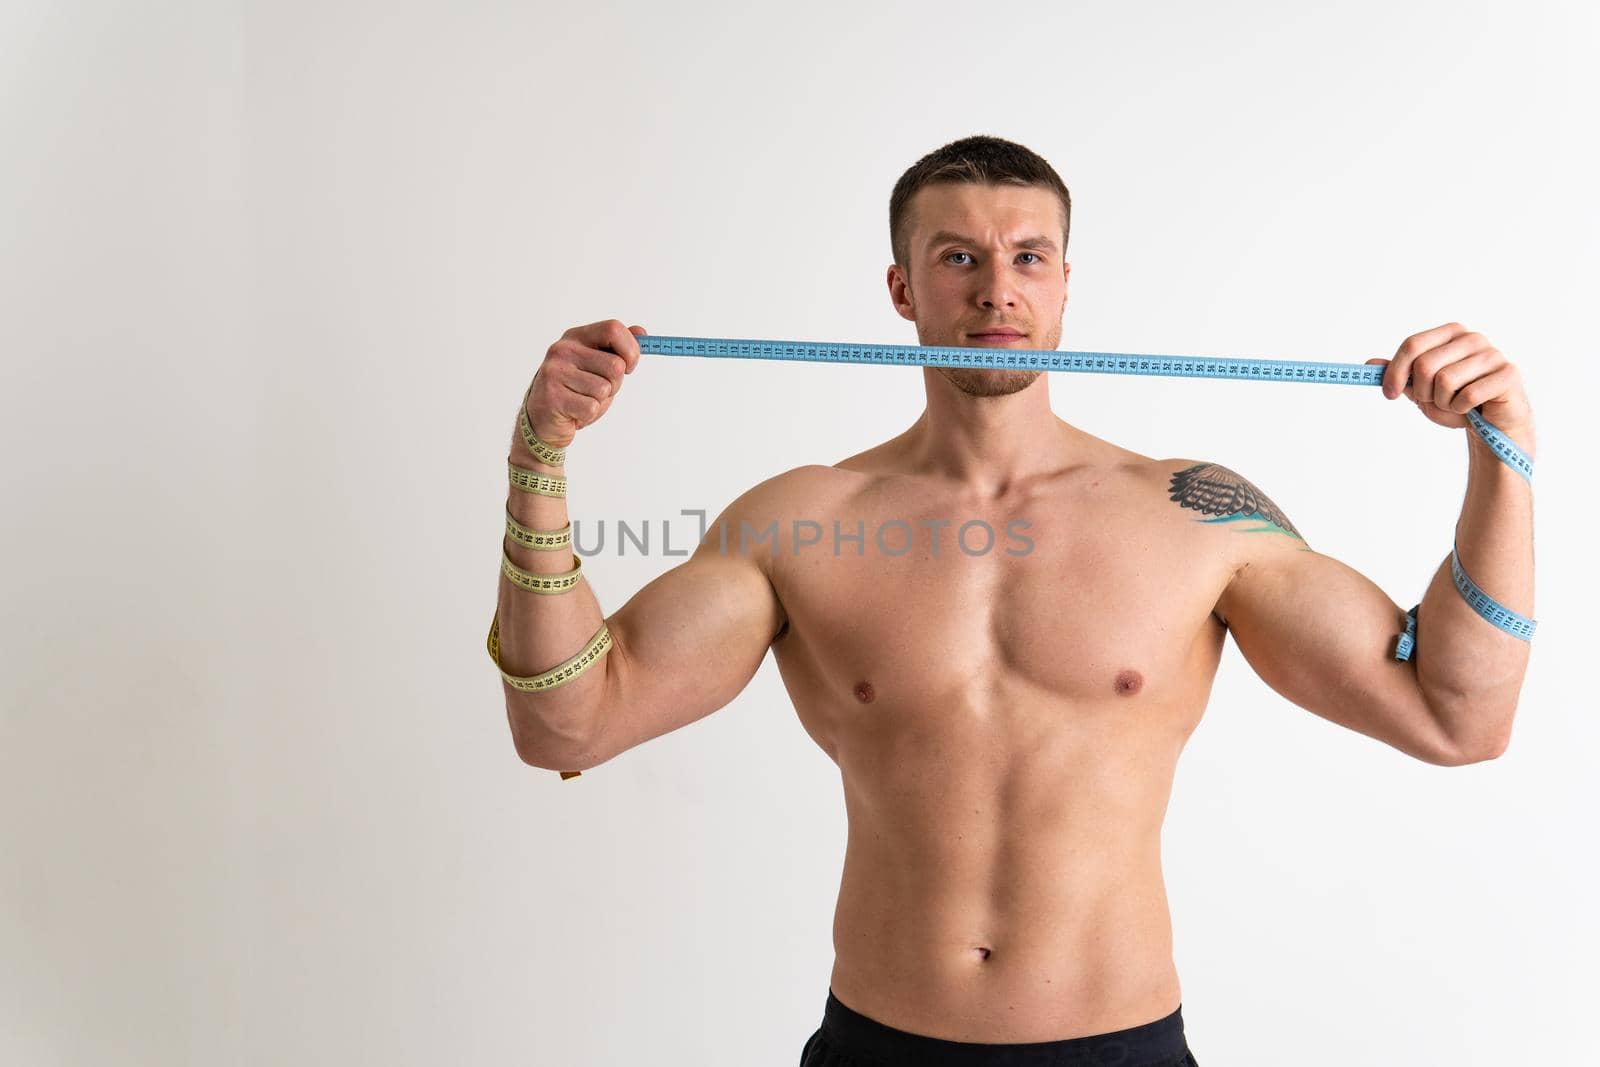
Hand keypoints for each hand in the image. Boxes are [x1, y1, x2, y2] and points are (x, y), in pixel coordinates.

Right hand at [519, 319, 646, 451]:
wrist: (543, 419)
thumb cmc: (575, 391)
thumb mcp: (597, 365)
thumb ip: (616, 348)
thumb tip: (641, 332)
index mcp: (576, 337)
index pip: (613, 329)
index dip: (631, 350)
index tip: (629, 366)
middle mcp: (563, 350)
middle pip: (615, 365)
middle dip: (615, 384)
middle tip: (597, 390)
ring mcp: (555, 372)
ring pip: (604, 389)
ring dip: (600, 401)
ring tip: (582, 400)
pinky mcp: (553, 396)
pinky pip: (592, 407)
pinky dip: (589, 415)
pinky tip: (574, 411)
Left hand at [1364, 322, 1533, 442]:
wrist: (1490, 423)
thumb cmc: (1455, 401)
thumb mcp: (1421, 389)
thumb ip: (1399, 375)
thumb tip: (1369, 364)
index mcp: (1450, 334)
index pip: (1412, 345)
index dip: (1395, 371)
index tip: (1389, 393)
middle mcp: (1472, 338)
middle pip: (1425, 365)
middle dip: (1422, 392)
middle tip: (1434, 401)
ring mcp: (1493, 354)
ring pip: (1445, 381)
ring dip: (1442, 402)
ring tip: (1455, 403)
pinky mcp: (1508, 374)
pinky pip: (1467, 395)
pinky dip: (1460, 409)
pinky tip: (1471, 409)